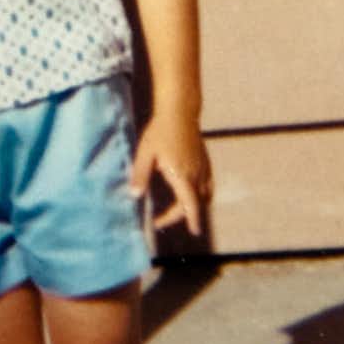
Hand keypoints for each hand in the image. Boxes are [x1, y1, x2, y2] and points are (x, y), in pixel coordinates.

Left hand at [129, 116, 211, 241]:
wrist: (179, 112)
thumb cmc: (160, 131)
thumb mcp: (145, 153)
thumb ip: (140, 175)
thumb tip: (134, 195)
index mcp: (181, 174)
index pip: (190, 204)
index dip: (192, 219)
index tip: (194, 231)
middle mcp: (196, 174)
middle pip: (195, 203)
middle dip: (182, 216)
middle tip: (161, 220)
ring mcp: (203, 168)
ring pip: (205, 195)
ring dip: (194, 206)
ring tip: (179, 211)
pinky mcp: (205, 161)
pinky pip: (209, 184)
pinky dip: (203, 195)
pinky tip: (193, 193)